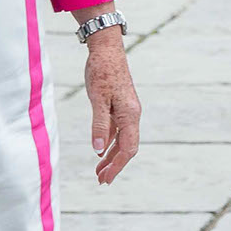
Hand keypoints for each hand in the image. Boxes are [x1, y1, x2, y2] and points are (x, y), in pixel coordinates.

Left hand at [82, 25, 139, 184]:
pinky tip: (100, 150)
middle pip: (127, 147)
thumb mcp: (97, 99)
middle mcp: (132, 115)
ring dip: (111, 156)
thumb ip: (100, 125)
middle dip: (115, 165)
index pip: (128, 148)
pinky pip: (117, 131)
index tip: (105, 179)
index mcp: (130, 115)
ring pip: (122, 140)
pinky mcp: (120, 106)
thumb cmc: (102, 72)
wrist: (106, 49)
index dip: (117, 166)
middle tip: (101, 181)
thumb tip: (98, 151)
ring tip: (99, 171)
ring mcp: (127, 110)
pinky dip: (109, 143)